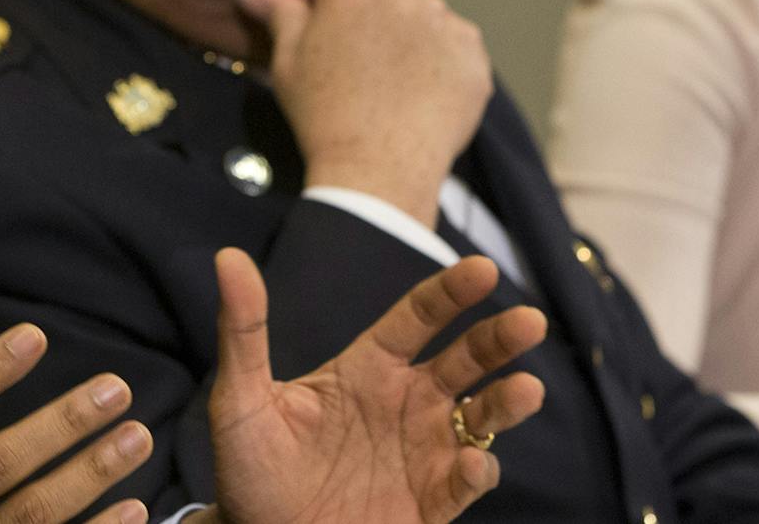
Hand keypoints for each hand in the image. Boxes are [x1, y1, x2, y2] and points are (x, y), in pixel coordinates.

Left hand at [195, 249, 546, 523]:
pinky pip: (465, 482)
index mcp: (368, 369)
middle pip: (466, 360)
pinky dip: (477, 471)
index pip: (418, 318)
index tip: (482, 268)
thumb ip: (243, 331)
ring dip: (507, 402)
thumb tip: (228, 259)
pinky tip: (473, 461)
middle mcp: (406, 403)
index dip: (450, 293)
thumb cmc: (249, 468)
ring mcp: (424, 452)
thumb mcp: (240, 400)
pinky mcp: (430, 502)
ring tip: (527, 390)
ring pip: (481, 418)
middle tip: (530, 320)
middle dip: (499, 339)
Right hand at [240, 0, 492, 224]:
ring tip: (394, 89)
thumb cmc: (322, 113)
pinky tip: (421, 99)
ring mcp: (447, 24)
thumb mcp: (288, 61)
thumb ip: (280, 15)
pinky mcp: (474, 58)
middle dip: (380, 21)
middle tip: (363, 70)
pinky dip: (444, 69)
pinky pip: (457, 52)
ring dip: (414, 43)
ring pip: (427, 23)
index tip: (336, 33)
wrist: (377, 169)